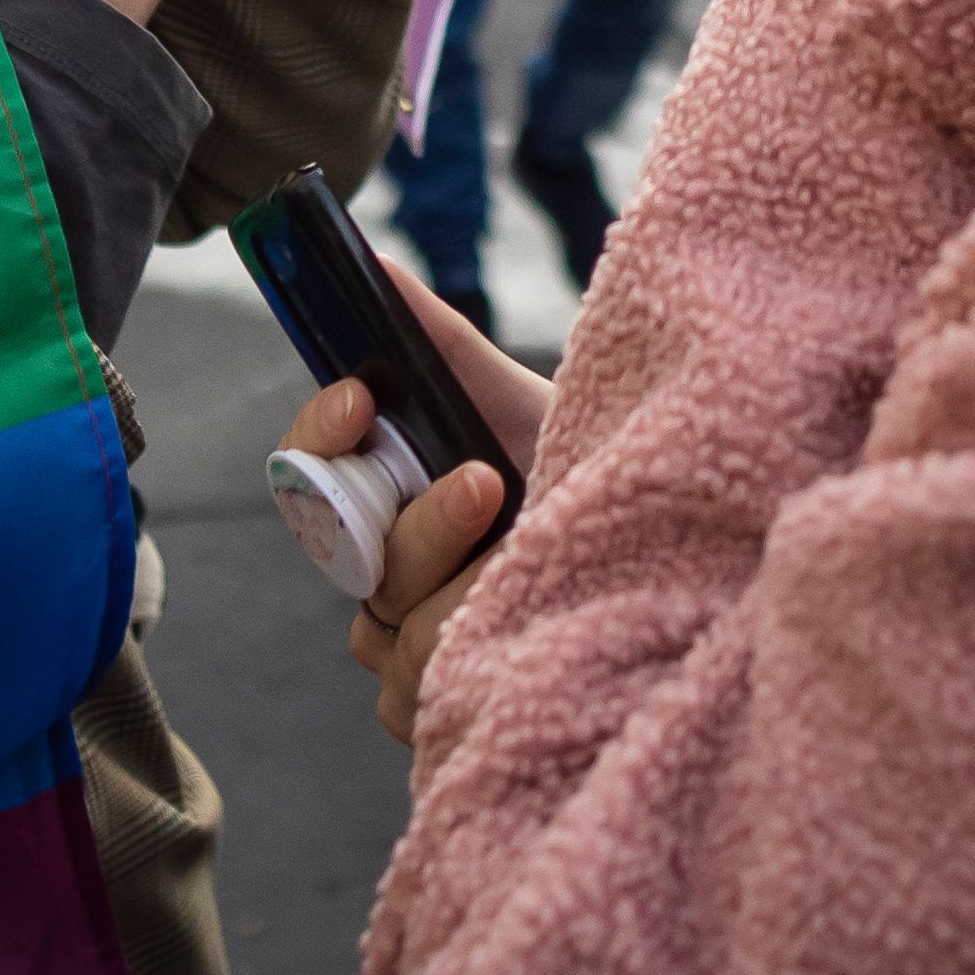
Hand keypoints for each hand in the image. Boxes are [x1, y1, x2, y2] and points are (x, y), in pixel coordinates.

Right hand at [281, 257, 554, 744]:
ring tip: (538, 572)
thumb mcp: (520, 405)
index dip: (319, 432)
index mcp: (389, 488)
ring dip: (464, 596)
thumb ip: (442, 342)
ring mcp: (402, 642)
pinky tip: (526, 642)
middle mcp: (384, 566)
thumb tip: (372, 264)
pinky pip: (408, 699)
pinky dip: (469, 668)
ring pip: (383, 631)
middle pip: (350, 558)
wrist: (669, 558)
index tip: (364, 398)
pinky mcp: (434, 709)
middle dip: (423, 522)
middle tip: (487, 484)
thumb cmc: (589, 473)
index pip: (306, 464)